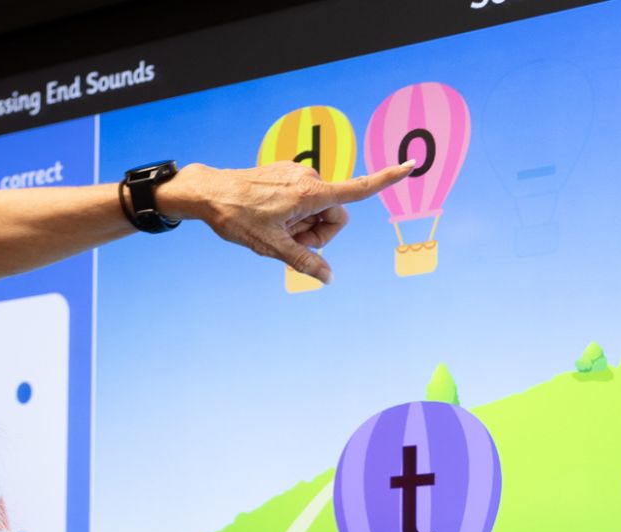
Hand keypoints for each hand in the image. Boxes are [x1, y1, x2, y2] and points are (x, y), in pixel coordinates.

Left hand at [162, 160, 414, 283]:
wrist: (208, 192)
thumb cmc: (238, 218)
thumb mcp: (272, 246)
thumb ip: (303, 262)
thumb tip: (328, 278)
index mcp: (311, 194)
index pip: (358, 189)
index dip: (386, 179)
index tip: (411, 164)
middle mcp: (309, 178)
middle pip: (334, 213)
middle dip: (318, 233)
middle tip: (289, 242)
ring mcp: (297, 174)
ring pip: (317, 208)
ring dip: (302, 224)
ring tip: (273, 228)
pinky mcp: (286, 173)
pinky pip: (302, 199)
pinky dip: (293, 213)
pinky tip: (268, 217)